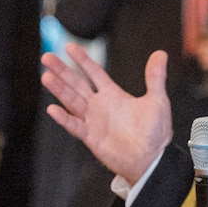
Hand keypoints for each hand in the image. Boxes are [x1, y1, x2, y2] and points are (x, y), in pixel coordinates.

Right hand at [41, 43, 171, 182]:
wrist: (152, 159)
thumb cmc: (155, 133)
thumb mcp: (157, 101)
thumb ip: (155, 77)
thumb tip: (160, 54)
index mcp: (113, 95)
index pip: (94, 72)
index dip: (82, 60)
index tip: (69, 47)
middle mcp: (100, 106)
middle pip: (76, 84)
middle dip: (62, 71)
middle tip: (47, 57)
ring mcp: (93, 121)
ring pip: (71, 101)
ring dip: (59, 89)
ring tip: (46, 76)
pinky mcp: (91, 137)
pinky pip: (74, 125)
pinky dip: (63, 118)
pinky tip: (53, 109)